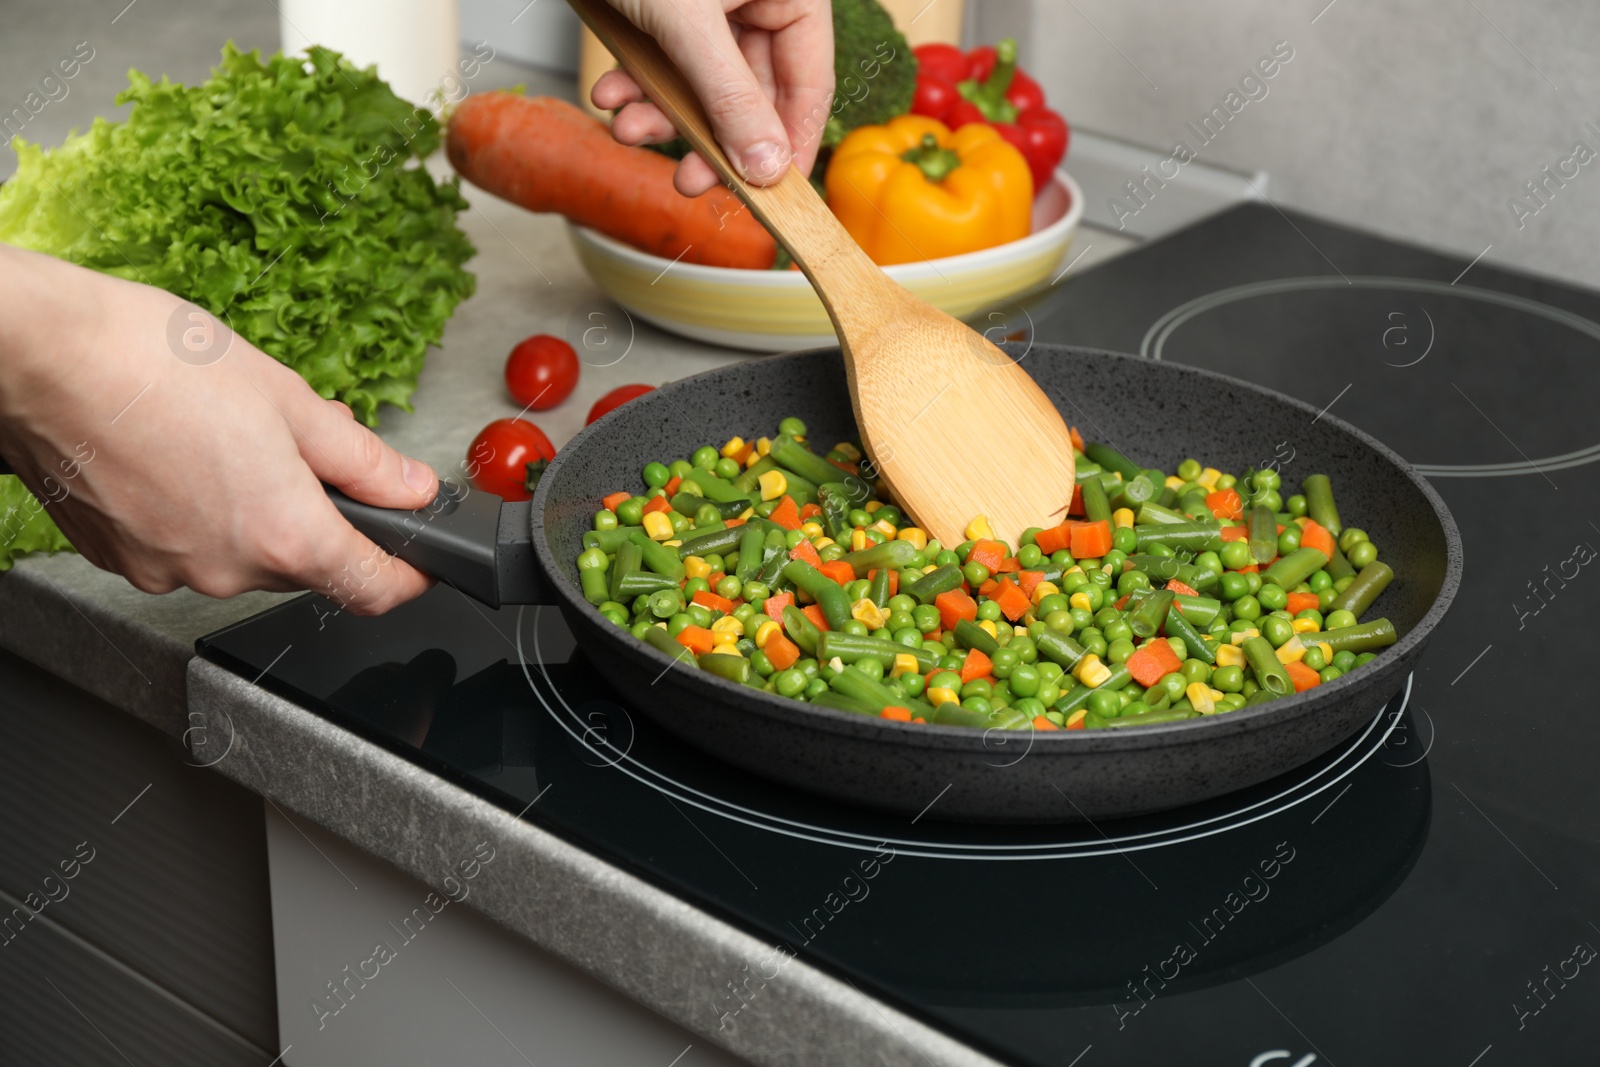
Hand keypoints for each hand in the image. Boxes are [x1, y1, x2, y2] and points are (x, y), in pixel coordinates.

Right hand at [0, 245, 437, 614]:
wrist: (37, 357)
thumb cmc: (150, 364)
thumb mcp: (288, 399)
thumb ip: (362, 460)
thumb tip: (411, 489)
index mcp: (283, 535)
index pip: (372, 590)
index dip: (408, 577)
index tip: (420, 562)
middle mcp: (226, 570)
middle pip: (304, 564)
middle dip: (316, 513)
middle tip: (297, 448)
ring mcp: (168, 571)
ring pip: (242, 554)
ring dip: (253, 508)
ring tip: (224, 437)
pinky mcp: (121, 559)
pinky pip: (185, 546)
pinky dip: (197, 512)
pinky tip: (178, 455)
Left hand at [592, 0, 833, 195]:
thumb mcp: (687, 25)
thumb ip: (729, 98)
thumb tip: (767, 167)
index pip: (810, 87)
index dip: (787, 148)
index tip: (766, 198)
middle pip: (752, 94)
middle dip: (707, 137)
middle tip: (685, 180)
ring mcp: (720, 5)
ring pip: (704, 85)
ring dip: (663, 115)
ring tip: (627, 128)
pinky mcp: (678, 8)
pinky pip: (672, 62)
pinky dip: (640, 84)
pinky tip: (613, 94)